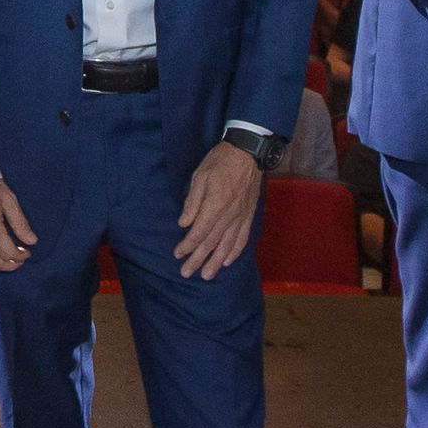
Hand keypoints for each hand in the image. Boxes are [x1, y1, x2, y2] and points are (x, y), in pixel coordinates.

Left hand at [173, 143, 262, 279]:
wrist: (248, 153)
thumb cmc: (220, 162)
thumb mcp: (200, 176)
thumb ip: (192, 202)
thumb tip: (184, 224)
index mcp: (215, 205)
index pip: (199, 232)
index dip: (187, 245)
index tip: (178, 254)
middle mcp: (229, 215)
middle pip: (212, 243)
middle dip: (198, 260)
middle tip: (187, 273)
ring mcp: (241, 217)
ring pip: (228, 245)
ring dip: (216, 262)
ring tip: (207, 275)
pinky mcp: (249, 215)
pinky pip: (243, 238)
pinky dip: (235, 252)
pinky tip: (227, 261)